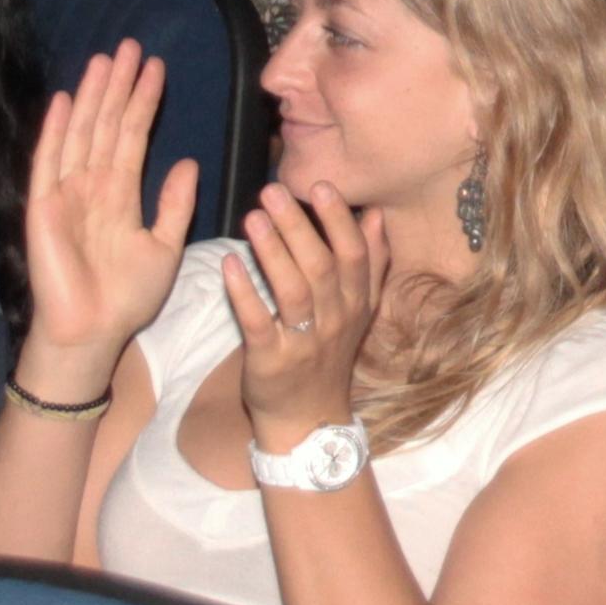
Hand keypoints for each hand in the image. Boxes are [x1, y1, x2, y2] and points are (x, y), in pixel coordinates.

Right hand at [18, 46, 199, 386]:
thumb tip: (189, 161)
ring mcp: (66, 193)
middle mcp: (93, 185)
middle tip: (130, 45)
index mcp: (121, 193)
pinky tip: (66, 100)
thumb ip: (175, 204)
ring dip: (93, 96)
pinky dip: (56, 131)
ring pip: (81, 133)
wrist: (92, 333)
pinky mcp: (43, 207)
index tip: (156, 67)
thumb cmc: (127, 298)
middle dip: (119, 86)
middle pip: (107, 125)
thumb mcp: (165, 247)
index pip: (134, 136)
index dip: (144, 102)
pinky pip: (49, 161)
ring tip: (105, 58)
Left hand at [222, 180, 387, 449]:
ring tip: (253, 217)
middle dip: (298, 226)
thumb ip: (371, 263)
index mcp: (356, 303)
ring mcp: (303, 342)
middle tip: (272, 190)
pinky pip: (257, 323)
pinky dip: (244, 293)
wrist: (308, 418)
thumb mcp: (359, 310)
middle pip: (320, 267)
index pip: (354, 256)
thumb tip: (375, 214)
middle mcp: (335, 320)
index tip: (320, 186)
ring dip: (272, 252)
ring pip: (292, 292)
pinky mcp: (270, 361)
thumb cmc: (329, 353)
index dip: (338, 221)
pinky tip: (230, 263)